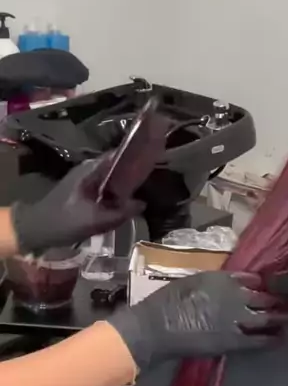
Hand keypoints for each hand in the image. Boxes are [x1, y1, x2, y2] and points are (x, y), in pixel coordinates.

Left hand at [10, 156, 142, 254]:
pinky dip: (117, 194)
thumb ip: (120, 213)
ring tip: (146, 189)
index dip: (136, 156)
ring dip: (126, 184)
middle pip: (117, 167)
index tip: (154, 159)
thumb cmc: (63, 222)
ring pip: (112, 179)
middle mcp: (88, 171)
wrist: (35, 229)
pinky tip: (128, 203)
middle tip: (154, 179)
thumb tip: (143, 204)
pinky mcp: (83, 192)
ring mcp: (85, 181)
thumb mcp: (94, 220)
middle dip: (134, 172)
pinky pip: (106, 189)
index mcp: (90, 170)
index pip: (118, 155)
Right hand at [108, 270, 287, 368]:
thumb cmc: (167, 302)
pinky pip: (259, 340)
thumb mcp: (191, 282)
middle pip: (264, 297)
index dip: (261, 283)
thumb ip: (211, 284)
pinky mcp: (234, 340)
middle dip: (278, 299)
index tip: (268, 286)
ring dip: (280, 317)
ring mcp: (237, 318)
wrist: (158, 326)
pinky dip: (271, 339)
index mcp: (223, 279)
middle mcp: (236, 295)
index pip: (251, 278)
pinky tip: (280, 339)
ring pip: (267, 317)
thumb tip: (223, 288)